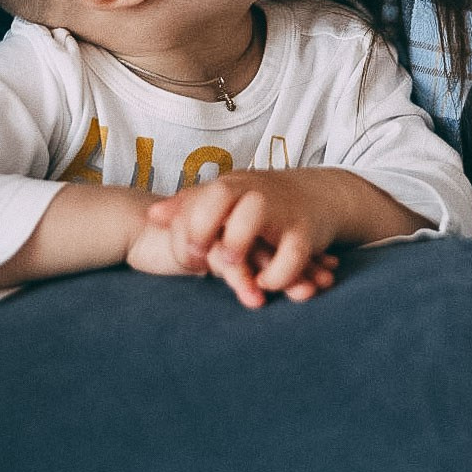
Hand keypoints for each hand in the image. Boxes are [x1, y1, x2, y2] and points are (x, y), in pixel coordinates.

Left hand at [136, 171, 343, 307]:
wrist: (320, 195)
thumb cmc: (264, 201)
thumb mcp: (229, 198)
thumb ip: (191, 205)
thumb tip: (152, 215)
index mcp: (234, 186)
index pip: (202, 195)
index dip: (188, 225)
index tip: (188, 257)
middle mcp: (254, 193)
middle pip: (221, 196)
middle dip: (202, 227)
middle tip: (202, 262)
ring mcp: (281, 211)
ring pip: (255, 216)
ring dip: (237, 244)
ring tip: (229, 269)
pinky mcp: (306, 234)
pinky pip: (292, 253)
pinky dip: (277, 274)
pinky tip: (265, 284)